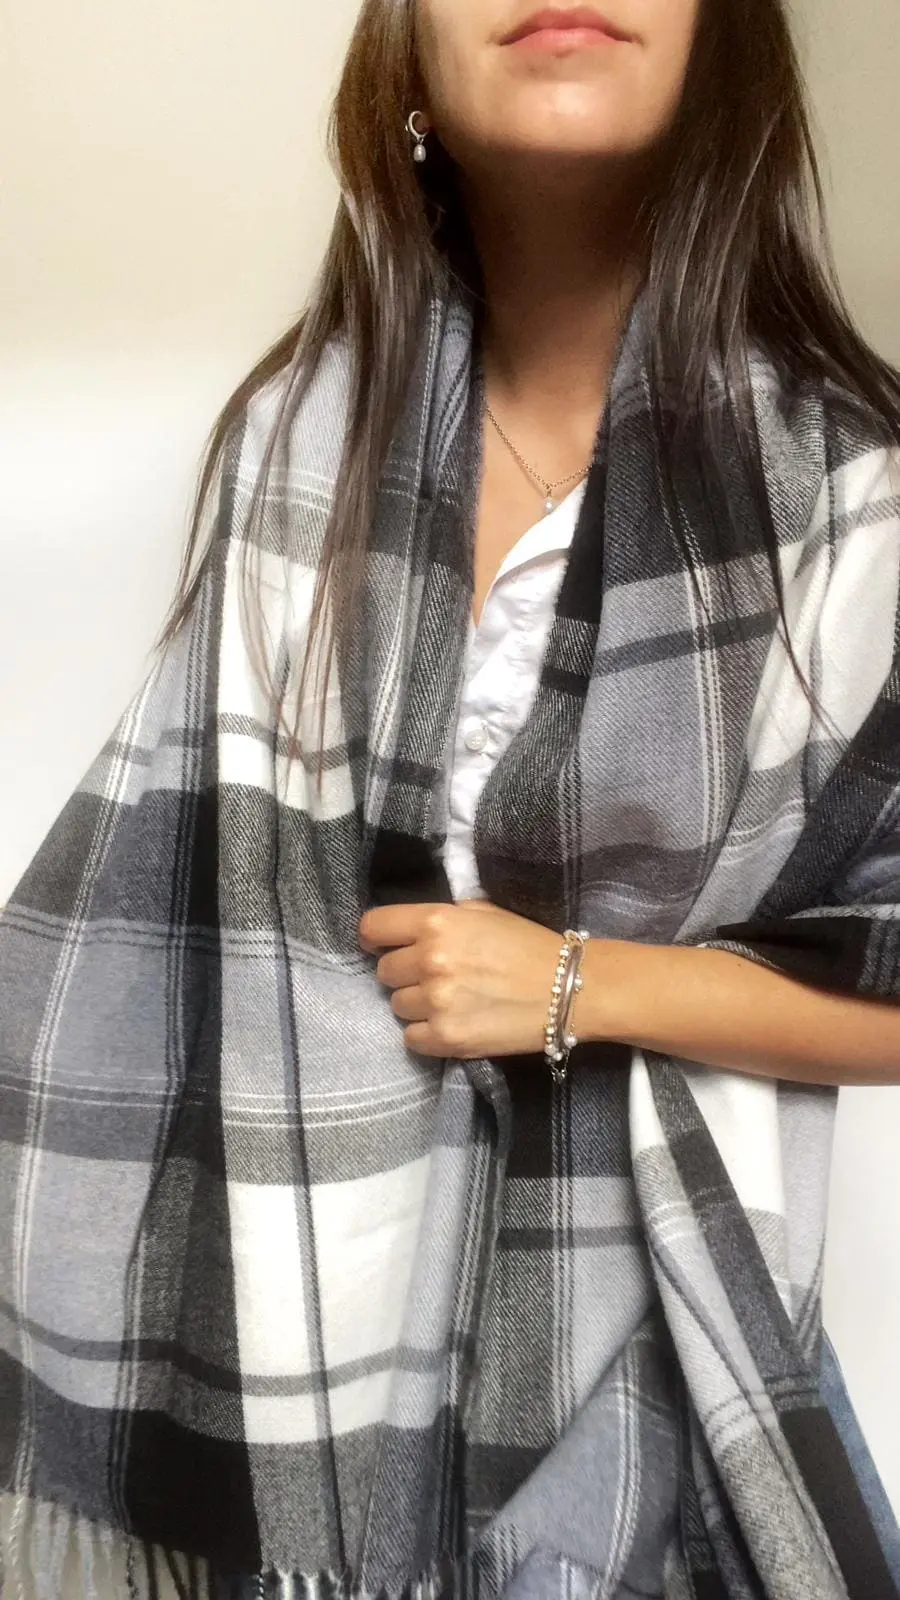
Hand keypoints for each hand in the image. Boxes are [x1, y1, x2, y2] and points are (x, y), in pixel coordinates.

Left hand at [357, 899, 563, 1058]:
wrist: (570, 990)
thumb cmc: (528, 945)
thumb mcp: (483, 913)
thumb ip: (442, 918)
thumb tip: (408, 929)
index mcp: (436, 922)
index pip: (373, 928)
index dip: (376, 938)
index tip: (385, 946)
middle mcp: (429, 960)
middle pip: (384, 972)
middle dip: (405, 974)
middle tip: (435, 977)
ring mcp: (437, 1002)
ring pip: (397, 1006)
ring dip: (418, 1005)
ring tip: (451, 1001)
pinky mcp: (447, 1038)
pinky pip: (412, 1038)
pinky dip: (428, 1034)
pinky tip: (454, 1023)